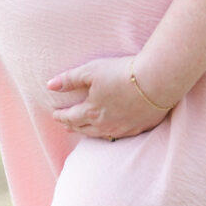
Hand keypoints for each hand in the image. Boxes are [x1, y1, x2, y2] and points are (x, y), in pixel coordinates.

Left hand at [47, 56, 170, 140]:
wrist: (155, 81)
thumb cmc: (122, 73)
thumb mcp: (92, 70)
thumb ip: (70, 79)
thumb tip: (49, 85)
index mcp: (91, 111)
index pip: (70, 117)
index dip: (60, 116)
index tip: (54, 114)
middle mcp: (104, 125)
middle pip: (83, 128)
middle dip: (72, 126)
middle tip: (65, 125)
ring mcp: (122, 129)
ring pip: (100, 135)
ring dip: (89, 132)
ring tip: (84, 130)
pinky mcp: (138, 128)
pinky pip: (119, 135)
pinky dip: (109, 134)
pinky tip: (110, 132)